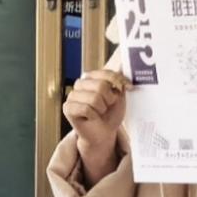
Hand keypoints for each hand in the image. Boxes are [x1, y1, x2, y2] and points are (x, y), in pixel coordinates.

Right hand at [64, 69, 128, 184]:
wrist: (104, 133)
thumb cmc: (111, 114)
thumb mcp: (120, 95)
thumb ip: (120, 80)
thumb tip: (124, 62)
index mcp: (92, 76)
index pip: (107, 73)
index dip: (119, 82)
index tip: (129, 88)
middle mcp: (80, 83)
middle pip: (101, 86)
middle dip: (109, 100)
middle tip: (107, 106)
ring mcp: (72, 95)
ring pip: (94, 98)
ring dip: (101, 109)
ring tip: (99, 112)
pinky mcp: (67, 108)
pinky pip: (85, 109)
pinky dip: (93, 116)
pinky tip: (91, 118)